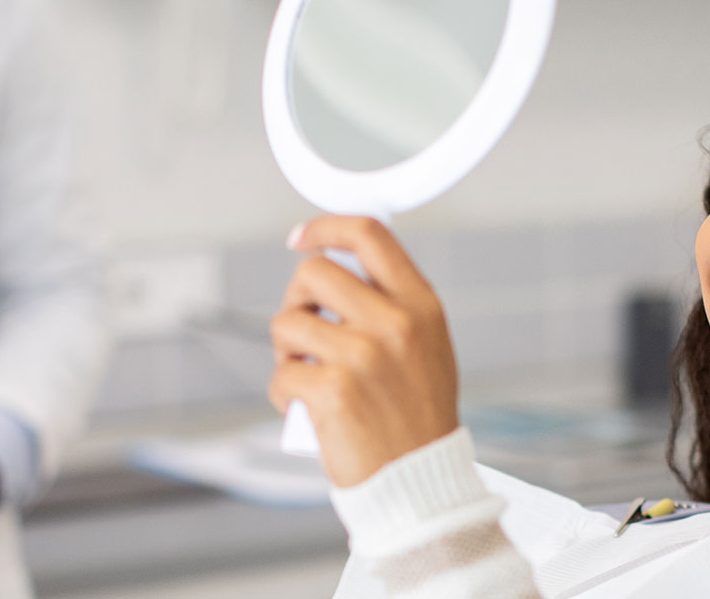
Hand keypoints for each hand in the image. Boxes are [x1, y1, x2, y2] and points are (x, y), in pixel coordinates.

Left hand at [268, 216, 459, 487]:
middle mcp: (394, 324)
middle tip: (303, 331)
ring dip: (287, 350)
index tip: (302, 236)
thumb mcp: (427, 348)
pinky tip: (306, 409)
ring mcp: (363, 356)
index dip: (327, 226)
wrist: (419, 482)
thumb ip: (392, 305)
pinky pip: (282, 372)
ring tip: (309, 376)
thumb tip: (337, 269)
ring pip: (287, 322)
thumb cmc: (417, 418)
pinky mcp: (332, 390)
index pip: (370, 236)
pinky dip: (284, 392)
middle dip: (297, 298)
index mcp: (420, 306)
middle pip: (314, 272)